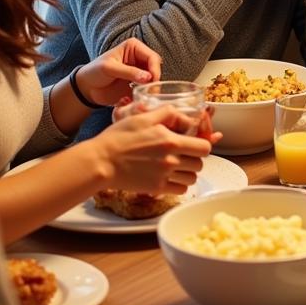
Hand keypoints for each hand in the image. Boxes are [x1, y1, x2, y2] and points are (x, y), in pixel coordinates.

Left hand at [74, 38, 161, 107]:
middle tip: (149, 90)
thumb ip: (129, 72)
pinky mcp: (138, 84)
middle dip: (154, 79)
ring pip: (154, 80)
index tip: (152, 80)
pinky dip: (144, 95)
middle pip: (156, 68)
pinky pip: (147, 90)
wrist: (87, 87)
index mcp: (134, 47)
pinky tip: (135, 99)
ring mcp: (140, 72)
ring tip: (142, 95)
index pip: (152, 57)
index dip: (155, 68)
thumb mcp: (109, 68)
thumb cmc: (95, 71)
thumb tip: (148, 77)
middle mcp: (140, 58)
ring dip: (150, 88)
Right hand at [92, 105, 210, 193]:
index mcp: (171, 141)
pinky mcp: (156, 188)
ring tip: (176, 167)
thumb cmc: (118, 138)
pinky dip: (178, 185)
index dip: (202, 144)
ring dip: (188, 172)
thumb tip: (184, 116)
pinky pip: (180, 190)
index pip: (204, 147)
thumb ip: (167, 113)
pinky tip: (169, 178)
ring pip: (192, 178)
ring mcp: (164, 176)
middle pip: (200, 164)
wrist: (100, 161)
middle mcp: (171, 160)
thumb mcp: (143, 117)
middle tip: (184, 154)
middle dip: (195, 158)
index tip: (194, 143)